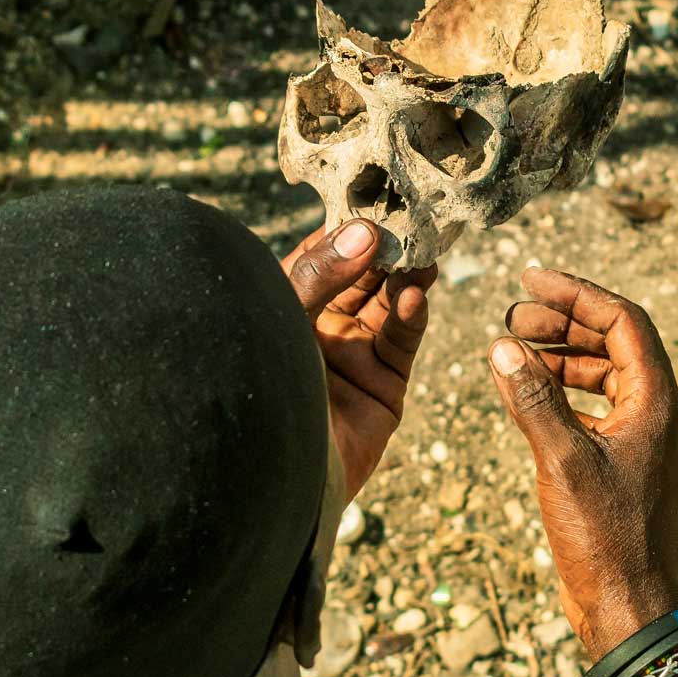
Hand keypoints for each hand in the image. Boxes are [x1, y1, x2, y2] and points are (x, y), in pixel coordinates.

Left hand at [283, 220, 435, 501]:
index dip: (346, 227)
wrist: (269, 480)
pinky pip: (402, 341)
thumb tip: (363, 230)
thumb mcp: (278, 319)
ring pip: (388, 303)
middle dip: (386, 246)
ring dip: (406, 275)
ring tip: (423, 251)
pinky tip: (414, 295)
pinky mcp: (384, 387)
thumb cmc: (254, 392)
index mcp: (279, 307)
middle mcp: (317, 329)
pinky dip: (411, 316)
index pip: (318, 255)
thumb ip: (318, 274)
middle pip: (360, 275)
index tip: (373, 197)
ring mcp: (352, 357)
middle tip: (412, 217)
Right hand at [487, 268, 677, 659]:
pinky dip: (563, 395)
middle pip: (616, 343)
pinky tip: (526, 396)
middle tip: (512, 318)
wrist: (630, 610)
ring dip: (561, 358)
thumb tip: (502, 348)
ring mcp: (645, 442)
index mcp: (659, 405)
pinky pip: (597, 410)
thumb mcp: (562, 463)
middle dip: (564, 324)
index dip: (577, 294)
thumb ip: (533, 401)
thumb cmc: (606, 541)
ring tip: (512, 351)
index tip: (530, 278)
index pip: (625, 322)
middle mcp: (660, 416)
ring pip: (606, 376)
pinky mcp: (626, 466)